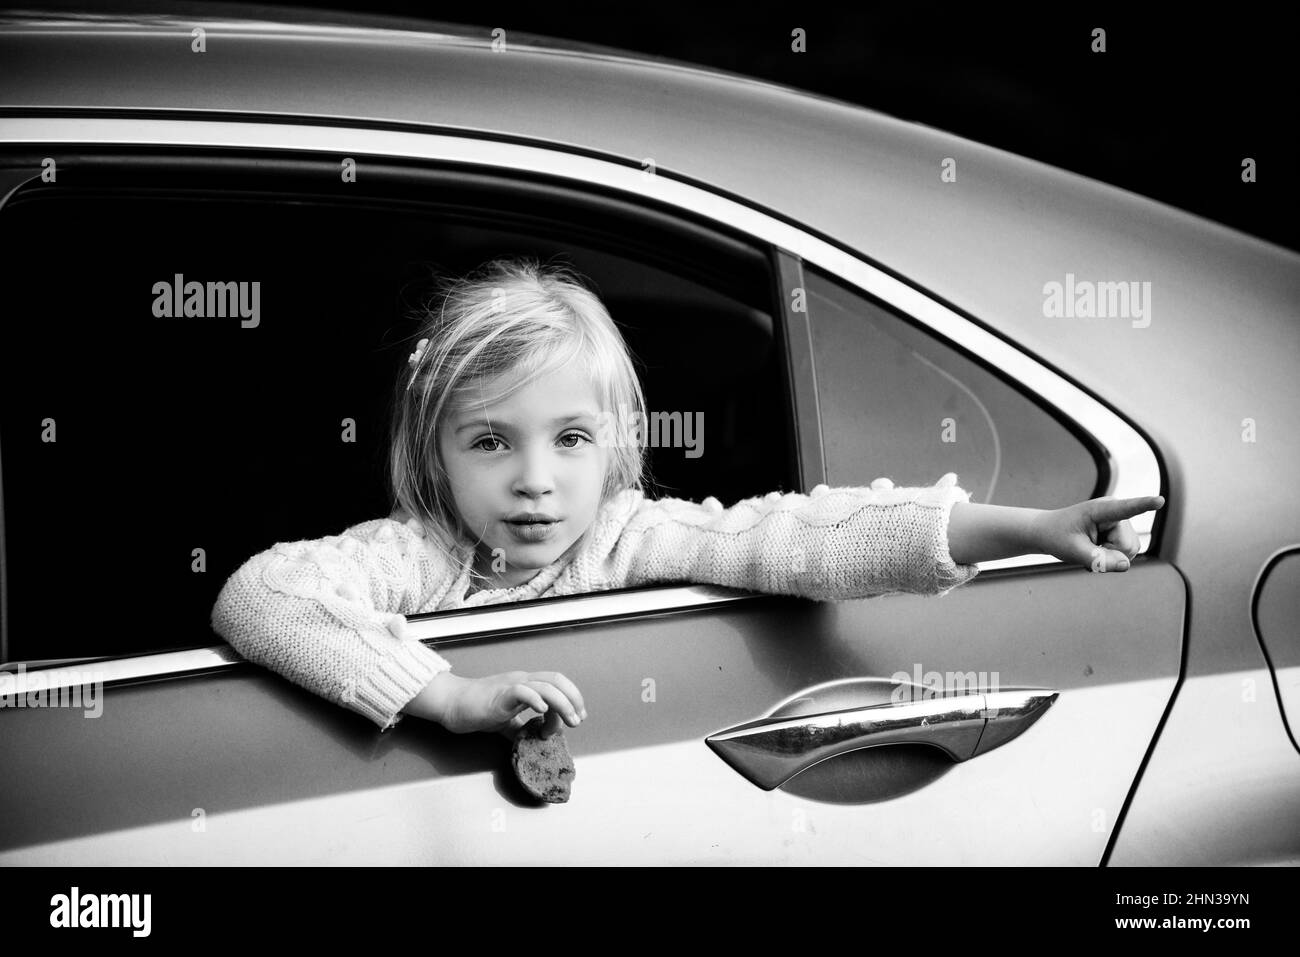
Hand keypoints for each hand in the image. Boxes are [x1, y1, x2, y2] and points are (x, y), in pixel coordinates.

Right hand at [435, 670, 585, 738]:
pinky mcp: (500, 695)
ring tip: (568, 721)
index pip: (556, 683)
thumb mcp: (505, 722)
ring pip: (545, 686)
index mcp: (525, 685)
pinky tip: (542, 710)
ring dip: (562, 704)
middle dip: (573, 699)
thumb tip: (533, 743)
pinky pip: (521, 691)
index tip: (577, 717)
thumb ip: (520, 730)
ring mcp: (511, 686)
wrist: (452, 703)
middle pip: (557, 680)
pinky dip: (536, 699)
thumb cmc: (476, 709)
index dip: (572, 697)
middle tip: (577, 721)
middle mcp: (522, 681)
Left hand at [1032, 495, 1164, 571]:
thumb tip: (1126, 565)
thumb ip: (1098, 560)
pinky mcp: (1123, 534)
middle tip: (1086, 548)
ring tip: (1090, 548)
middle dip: (1108, 555)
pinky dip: (1110, 559)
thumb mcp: (1073, 551)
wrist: (1049, 533)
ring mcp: (1122, 524)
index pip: (1126, 508)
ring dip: (1108, 557)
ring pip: (1128, 553)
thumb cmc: (1058, 536)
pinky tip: (1095, 551)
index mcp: (1101, 509)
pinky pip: (1126, 555)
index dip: (1144, 505)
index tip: (1160, 500)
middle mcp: (1117, 514)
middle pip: (1127, 546)